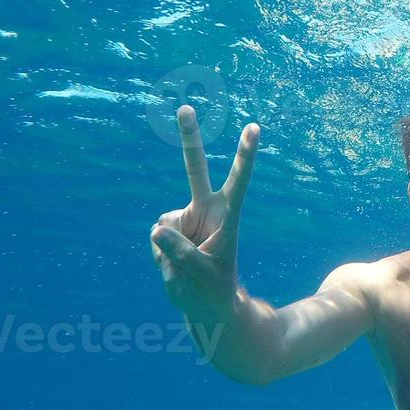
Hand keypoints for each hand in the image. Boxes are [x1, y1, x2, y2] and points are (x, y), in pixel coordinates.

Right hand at [151, 106, 258, 315]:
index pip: (239, 180)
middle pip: (194, 169)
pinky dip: (160, 255)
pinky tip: (172, 265)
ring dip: (169, 251)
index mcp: (228, 216)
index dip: (244, 155)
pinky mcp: (169, 228)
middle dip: (188, 138)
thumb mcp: (199, 275)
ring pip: (165, 225)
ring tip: (185, 268)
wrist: (203, 303)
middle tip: (185, 107)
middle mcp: (207, 209)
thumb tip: (156, 229)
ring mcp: (187, 217)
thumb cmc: (211, 289)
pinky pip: (156, 237)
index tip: (254, 128)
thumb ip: (179, 252)